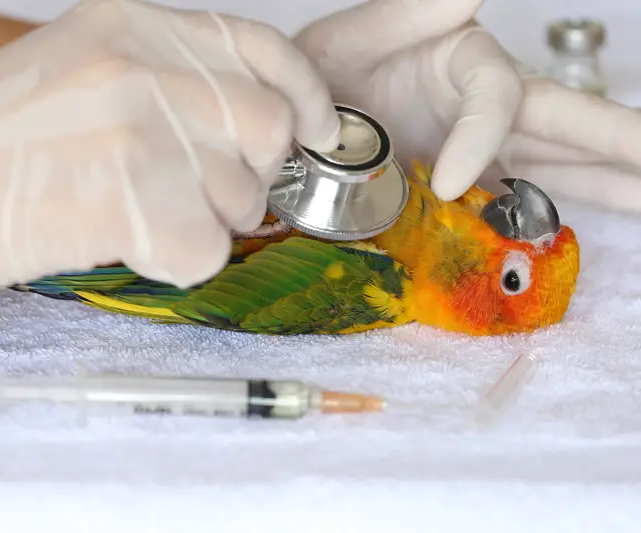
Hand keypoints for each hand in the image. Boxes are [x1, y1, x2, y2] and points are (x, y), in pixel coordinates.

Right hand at [0, 0, 341, 351]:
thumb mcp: (85, 72)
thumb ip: (174, 84)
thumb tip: (256, 129)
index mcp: (136, 24)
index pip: (264, 50)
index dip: (305, 96)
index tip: (314, 131)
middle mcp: (144, 64)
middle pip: (268, 131)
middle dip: (244, 177)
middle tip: (188, 193)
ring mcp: (139, 127)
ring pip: (242, 199)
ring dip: (202, 221)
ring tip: (130, 213)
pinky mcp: (128, 199)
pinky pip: (206, 251)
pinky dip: (173, 261)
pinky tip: (120, 242)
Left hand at [293, 0, 640, 210]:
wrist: (304, 122)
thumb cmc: (327, 73)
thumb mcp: (351, 41)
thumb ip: (405, 14)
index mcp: (464, 61)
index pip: (496, 96)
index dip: (480, 137)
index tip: (447, 183)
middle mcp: (488, 104)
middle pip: (566, 122)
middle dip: (621, 143)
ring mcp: (488, 148)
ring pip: (562, 163)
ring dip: (615, 181)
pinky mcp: (476, 185)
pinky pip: (523, 202)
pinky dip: (563, 217)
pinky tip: (611, 222)